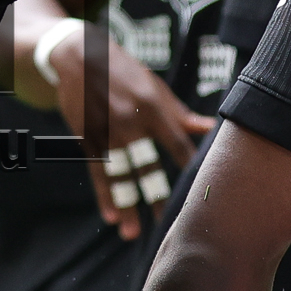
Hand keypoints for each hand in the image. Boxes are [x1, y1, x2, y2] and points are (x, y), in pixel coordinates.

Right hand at [43, 25, 213, 238]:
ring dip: (126, 205)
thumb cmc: (125, 71)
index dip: (191, 168)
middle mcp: (129, 123)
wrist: (80, 56)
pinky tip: (111, 215)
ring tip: (133, 233)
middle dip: (159, 195)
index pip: (178, 144)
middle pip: (148, 166)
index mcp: (153, 108)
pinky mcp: (88, 138)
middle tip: (173, 222)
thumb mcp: (155, 88)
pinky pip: (98, 171)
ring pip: (119, 175)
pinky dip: (104, 195)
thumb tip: (211, 128)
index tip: (204, 191)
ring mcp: (106, 132)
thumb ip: (180, 114)